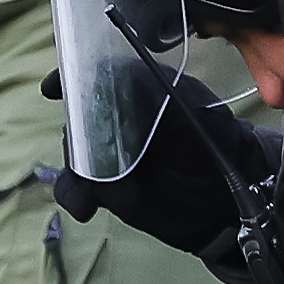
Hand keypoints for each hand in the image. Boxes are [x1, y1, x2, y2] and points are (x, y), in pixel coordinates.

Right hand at [55, 75, 272, 265]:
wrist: (230, 197)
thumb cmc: (218, 142)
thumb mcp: (195, 111)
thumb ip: (160, 94)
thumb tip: (122, 81)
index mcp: (139, 91)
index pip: (96, 76)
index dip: (71, 78)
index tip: (53, 88)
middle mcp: (119, 120)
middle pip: (78, 118)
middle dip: (75, 137)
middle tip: (87, 158)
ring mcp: (111, 154)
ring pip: (74, 155)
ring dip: (72, 172)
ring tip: (84, 197)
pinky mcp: (110, 187)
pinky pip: (79, 187)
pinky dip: (74, 194)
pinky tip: (85, 207)